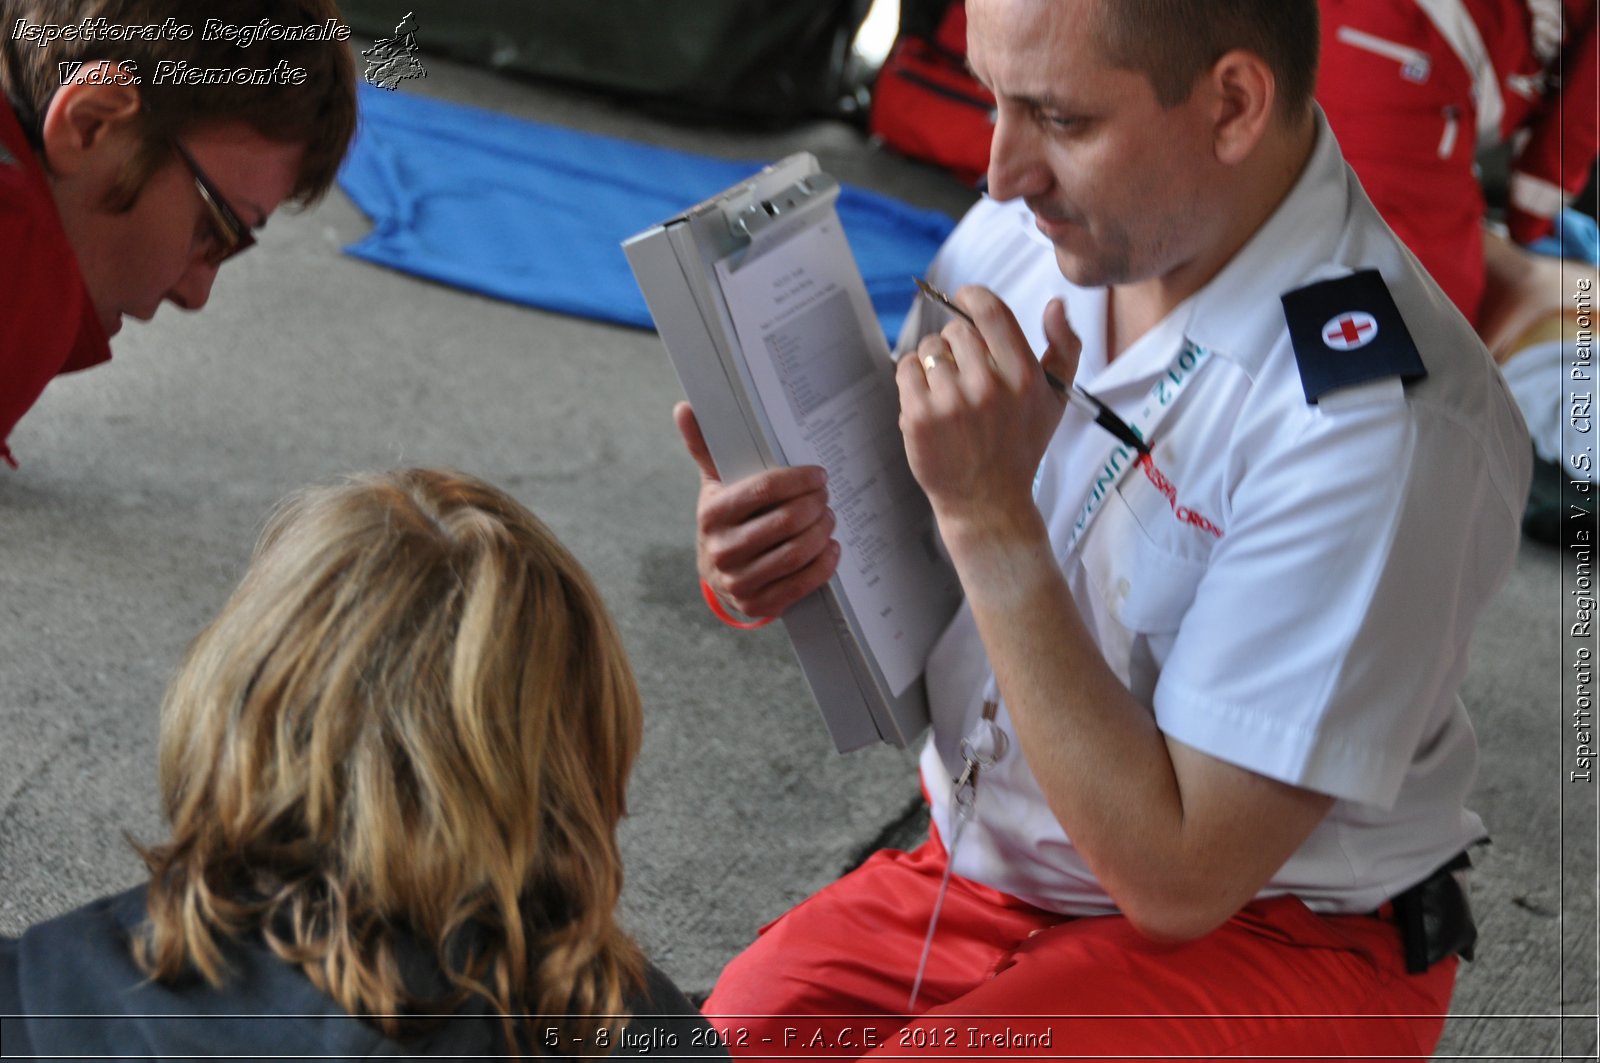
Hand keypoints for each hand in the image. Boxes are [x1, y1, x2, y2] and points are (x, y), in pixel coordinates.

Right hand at [674, 402, 840, 617]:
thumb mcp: (715, 485)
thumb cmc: (726, 520)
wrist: (716, 574)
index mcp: (712, 514)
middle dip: (816, 505)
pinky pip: (801, 584)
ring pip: (796, 553)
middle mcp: (722, 550)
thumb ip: (705, 447)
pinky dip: (823, 565)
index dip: (799, 480)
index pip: (765, 489)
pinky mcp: (756, 605)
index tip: (818, 475)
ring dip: (823, 532)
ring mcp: (738, 582)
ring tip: (830, 518)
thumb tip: (684, 407)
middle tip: (826, 497)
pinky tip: (831, 549)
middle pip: (787, 522)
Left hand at [895, 288, 1079, 528]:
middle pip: (956, 330)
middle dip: (957, 345)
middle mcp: (988, 386)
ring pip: (929, 349)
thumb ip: (1064, 347)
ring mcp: (950, 402)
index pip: (989, 310)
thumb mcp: (1055, 399)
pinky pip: (906, 369)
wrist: (988, 502)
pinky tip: (928, 400)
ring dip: (934, 363)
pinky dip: (912, 378)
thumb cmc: (1021, 447)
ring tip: (948, 393)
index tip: (964, 299)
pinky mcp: (918, 417)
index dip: (971, 297)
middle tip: (964, 374)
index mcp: (1023, 375)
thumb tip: (1056, 303)